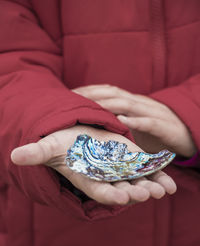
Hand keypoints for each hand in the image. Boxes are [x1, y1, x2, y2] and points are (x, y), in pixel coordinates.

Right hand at [11, 125, 175, 205]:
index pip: (98, 189)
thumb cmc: (63, 141)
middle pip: (121, 188)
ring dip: (151, 186)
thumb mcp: (51, 145)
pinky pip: (147, 170)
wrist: (79, 134)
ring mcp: (121, 170)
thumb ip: (37, 152)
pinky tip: (170, 181)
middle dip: (133, 192)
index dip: (108, 193)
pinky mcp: (131, 160)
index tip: (119, 196)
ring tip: (163, 189)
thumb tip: (13, 156)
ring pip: (138, 181)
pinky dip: (159, 175)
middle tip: (144, 194)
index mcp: (87, 177)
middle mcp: (106, 178)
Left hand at [73, 85, 196, 156]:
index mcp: (132, 102)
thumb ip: (117, 121)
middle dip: (91, 95)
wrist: (186, 132)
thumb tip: (93, 124)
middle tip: (71, 99)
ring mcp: (151, 113)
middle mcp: (139, 103)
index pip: (107, 92)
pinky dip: (135, 121)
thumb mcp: (134, 123)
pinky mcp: (163, 126)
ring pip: (128, 105)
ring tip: (90, 107)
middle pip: (113, 95)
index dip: (88, 91)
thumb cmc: (155, 131)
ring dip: (108, 105)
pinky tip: (122, 120)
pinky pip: (148, 122)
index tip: (68, 94)